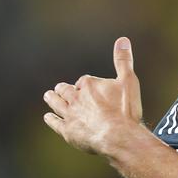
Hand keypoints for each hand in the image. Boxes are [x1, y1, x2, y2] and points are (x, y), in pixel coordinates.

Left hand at [43, 37, 142, 155]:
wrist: (118, 136)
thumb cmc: (125, 111)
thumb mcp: (129, 81)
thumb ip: (123, 60)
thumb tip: (122, 40)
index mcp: (89, 84)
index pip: (84, 80)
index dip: (87, 84)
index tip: (89, 87)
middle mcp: (76, 98)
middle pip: (66, 90)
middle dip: (64, 88)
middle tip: (60, 88)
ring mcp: (70, 114)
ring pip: (56, 103)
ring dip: (52, 98)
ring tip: (49, 95)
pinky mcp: (67, 130)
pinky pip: (54, 122)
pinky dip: (50, 118)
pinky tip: (48, 117)